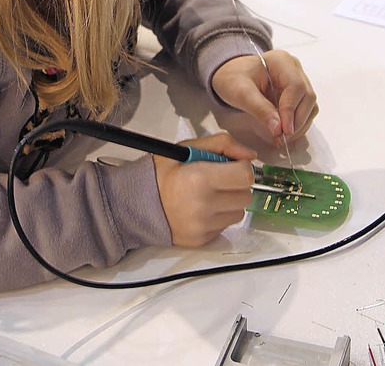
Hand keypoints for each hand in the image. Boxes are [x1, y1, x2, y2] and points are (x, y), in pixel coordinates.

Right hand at [154, 132, 254, 246]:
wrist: (135, 204)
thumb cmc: (160, 173)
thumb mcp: (187, 148)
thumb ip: (222, 144)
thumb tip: (249, 155)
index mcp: (201, 179)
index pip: (245, 175)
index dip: (241, 167)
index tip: (231, 164)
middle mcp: (205, 206)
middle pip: (245, 195)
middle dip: (236, 184)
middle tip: (219, 178)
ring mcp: (204, 226)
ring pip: (239, 212)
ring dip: (230, 201)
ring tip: (209, 194)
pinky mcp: (203, 240)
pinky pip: (225, 226)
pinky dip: (219, 215)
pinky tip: (202, 208)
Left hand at [211, 50, 317, 142]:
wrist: (230, 77)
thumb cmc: (232, 78)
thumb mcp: (240, 93)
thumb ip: (260, 109)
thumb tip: (278, 129)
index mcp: (281, 61)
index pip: (296, 86)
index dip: (291, 109)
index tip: (283, 130)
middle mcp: (294, 69)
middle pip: (307, 97)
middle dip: (297, 120)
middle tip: (282, 137)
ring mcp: (298, 81)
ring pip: (310, 106)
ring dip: (299, 125)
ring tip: (281, 138)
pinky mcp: (297, 95)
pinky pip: (304, 112)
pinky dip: (296, 125)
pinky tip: (283, 133)